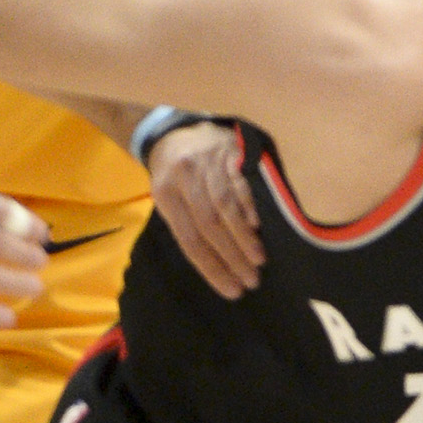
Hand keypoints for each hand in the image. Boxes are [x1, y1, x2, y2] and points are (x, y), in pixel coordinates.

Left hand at [148, 121, 261, 298]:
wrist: (174, 131)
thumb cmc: (173, 176)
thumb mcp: (168, 199)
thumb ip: (187, 227)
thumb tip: (217, 266)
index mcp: (165, 194)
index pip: (189, 239)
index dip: (211, 267)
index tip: (232, 290)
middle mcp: (185, 178)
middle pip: (209, 225)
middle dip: (231, 256)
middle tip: (250, 280)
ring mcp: (207, 164)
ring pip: (226, 206)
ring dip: (244, 237)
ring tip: (258, 261)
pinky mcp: (228, 154)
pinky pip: (241, 184)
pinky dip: (249, 207)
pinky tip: (258, 227)